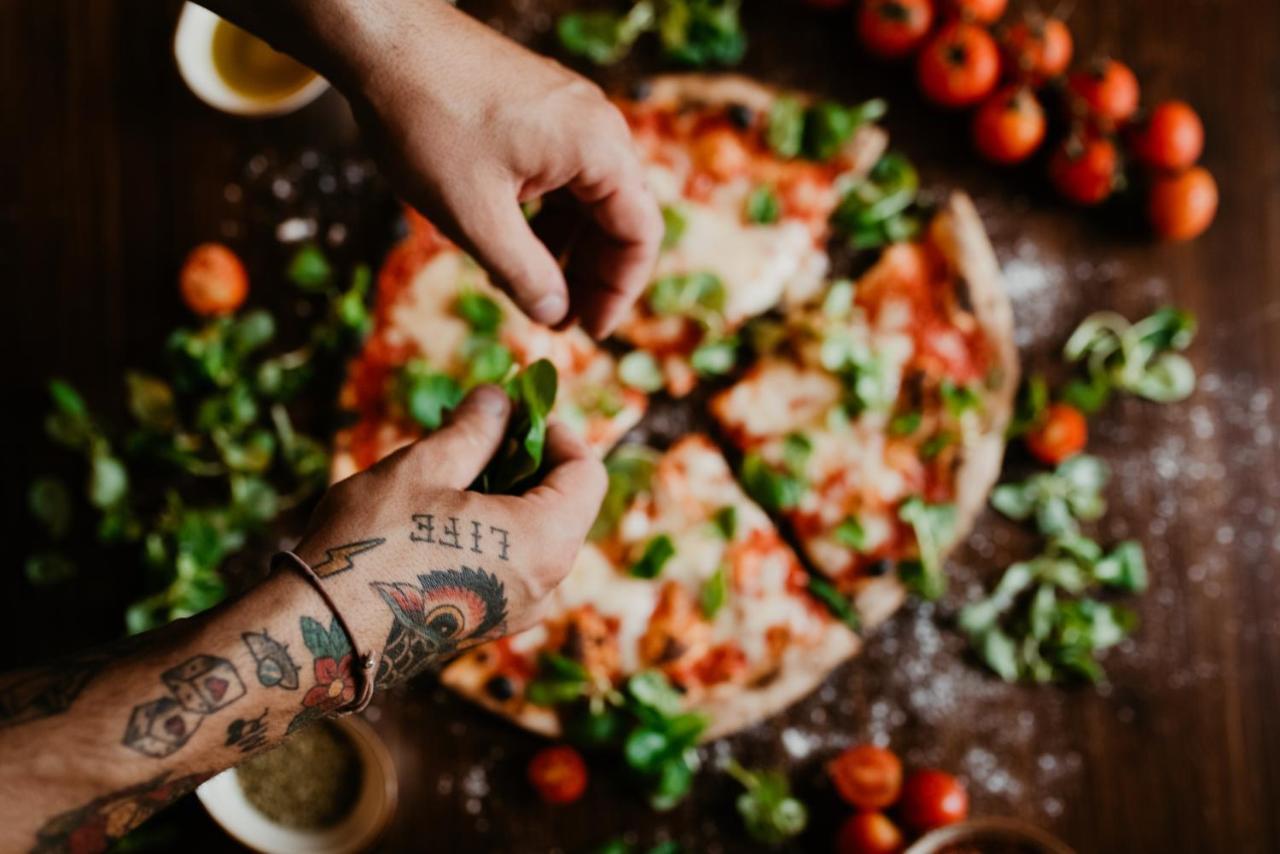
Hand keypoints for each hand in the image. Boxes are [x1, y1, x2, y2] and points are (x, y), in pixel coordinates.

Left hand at [292, 0, 661, 337]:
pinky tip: (508, 240)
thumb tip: (555, 315)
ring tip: (525, 287)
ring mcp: (568, 114)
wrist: (382, 42)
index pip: (639, 234)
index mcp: (598, 148)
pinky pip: (561, 173)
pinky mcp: (539, 110)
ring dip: (564, 247)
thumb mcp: (475, 217)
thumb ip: (524, 274)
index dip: (618, 291)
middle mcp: (596, 126)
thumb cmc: (427, 120)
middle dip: (590, 274)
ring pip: (587, 197)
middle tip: (558, 320)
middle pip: (619, 216)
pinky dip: (544, 214)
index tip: (590, 330)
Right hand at [293, 386, 605, 681]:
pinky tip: (437, 510)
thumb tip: (499, 399)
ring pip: (533, 535)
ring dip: (502, 493)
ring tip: (446, 466)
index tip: (515, 411)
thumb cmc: (374, 545)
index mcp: (545, 543)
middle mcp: (544, 584)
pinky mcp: (485, 623)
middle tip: (474, 429)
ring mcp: (516, 610)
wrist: (321, 635)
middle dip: (524, 459)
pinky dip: (489, 528)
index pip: (587, 474)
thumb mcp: (426, 468)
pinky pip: (508, 564)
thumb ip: (475, 429)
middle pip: (564, 504)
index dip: (556, 432)